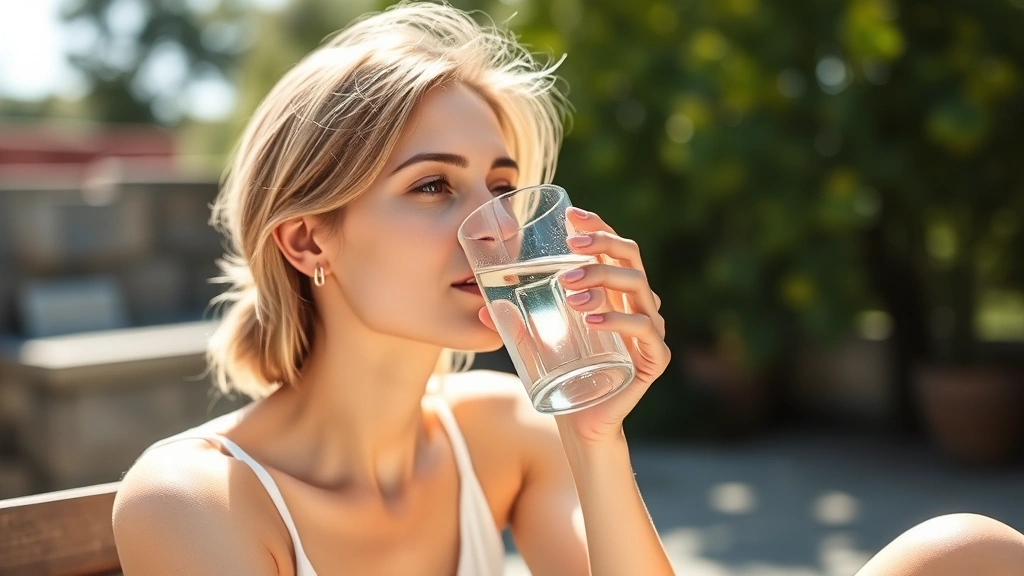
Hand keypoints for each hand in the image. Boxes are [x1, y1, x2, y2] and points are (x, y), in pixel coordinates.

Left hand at [478, 207, 670, 443]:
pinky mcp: (656, 358)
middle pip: (630, 258)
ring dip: (601, 279)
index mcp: (617, 294)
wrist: (581, 423)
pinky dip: (616, 320)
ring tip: (567, 286)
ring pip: (636, 287)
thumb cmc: (563, 376)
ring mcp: (652, 330)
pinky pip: (642, 329)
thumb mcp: (538, 342)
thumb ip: (517, 322)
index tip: (571, 215)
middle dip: (601, 244)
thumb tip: (483, 308)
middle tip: (570, 248)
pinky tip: (589, 319)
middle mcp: (640, 305)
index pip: (616, 247)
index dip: (598, 226)